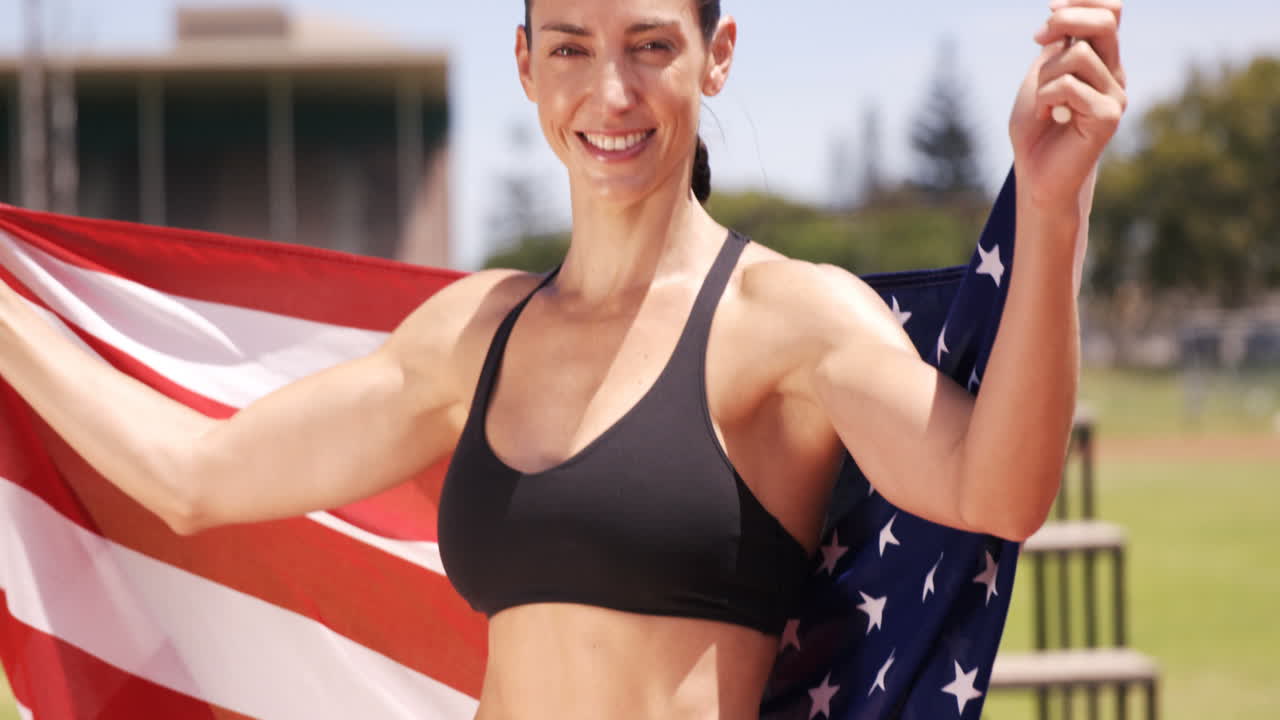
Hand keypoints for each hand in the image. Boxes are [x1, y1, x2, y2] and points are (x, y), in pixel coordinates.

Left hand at [1010, 0, 1126, 212]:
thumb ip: (1057, 45)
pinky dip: (1047, 97)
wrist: (1036, 173)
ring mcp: (1115, 95)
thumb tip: (1062, 11)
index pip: (1110, 11)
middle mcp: (1114, 73)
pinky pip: (1069, 86)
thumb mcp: (1040, 75)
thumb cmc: (1036, 126)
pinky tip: (1049, 116)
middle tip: (1038, 37)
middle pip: (1105, 21)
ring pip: (1078, 55)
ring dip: (1046, 74)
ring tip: (1043, 102)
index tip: (1051, 6)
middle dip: (1065, 20)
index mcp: (1101, 59)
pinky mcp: (1109, 116)